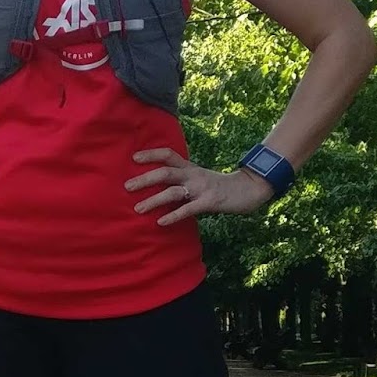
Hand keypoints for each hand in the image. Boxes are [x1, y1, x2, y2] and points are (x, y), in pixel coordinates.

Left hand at [126, 148, 274, 225]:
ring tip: (138, 208)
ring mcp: (201, 188)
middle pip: (165, 172)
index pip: (169, 155)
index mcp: (191, 168)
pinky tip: (161, 222)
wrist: (249, 189)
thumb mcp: (200, 178)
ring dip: (153, 200)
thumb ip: (184, 179)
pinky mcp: (209, 202)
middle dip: (145, 179)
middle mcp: (193, 175)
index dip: (152, 154)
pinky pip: (188, 209)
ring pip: (173, 191)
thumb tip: (163, 186)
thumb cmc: (221, 186)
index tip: (134, 157)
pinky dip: (173, 215)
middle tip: (127, 186)